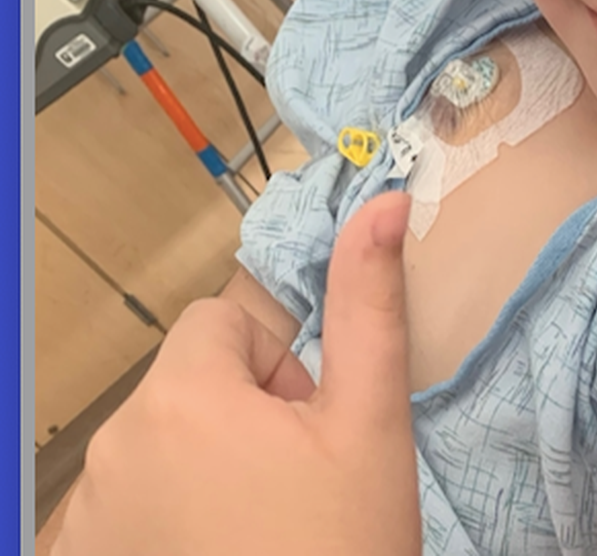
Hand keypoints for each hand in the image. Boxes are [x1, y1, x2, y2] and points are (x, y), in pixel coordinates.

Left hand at [53, 192, 420, 555]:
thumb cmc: (344, 546)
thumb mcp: (370, 424)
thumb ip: (370, 303)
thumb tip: (388, 202)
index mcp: (182, 396)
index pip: (220, 326)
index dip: (276, 369)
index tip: (307, 432)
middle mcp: (110, 448)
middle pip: (185, 385)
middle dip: (239, 416)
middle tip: (293, 488)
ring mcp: (84, 519)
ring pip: (154, 445)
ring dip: (199, 467)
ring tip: (255, 532)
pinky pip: (118, 508)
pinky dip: (157, 521)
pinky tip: (212, 554)